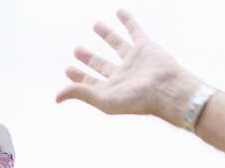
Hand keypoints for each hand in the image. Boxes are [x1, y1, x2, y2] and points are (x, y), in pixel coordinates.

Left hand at [56, 9, 201, 127]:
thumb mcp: (103, 99)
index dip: (78, 77)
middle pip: (102, 65)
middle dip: (90, 58)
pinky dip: (128, 21)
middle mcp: (123, 76)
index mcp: (112, 91)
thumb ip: (81, 93)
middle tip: (77, 50)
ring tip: (96, 25)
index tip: (68, 69)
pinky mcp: (145, 48)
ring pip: (118, 45)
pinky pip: (135, 31)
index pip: (91, 83)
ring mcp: (134, 61)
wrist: (167, 89)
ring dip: (107, 35)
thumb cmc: (137, 100)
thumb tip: (57, 97)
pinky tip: (119, 11)